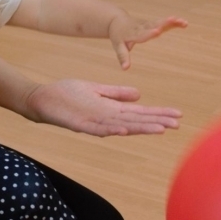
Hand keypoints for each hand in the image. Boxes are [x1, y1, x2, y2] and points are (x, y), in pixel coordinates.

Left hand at [25, 78, 181, 136]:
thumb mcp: (96, 89)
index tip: (177, 115)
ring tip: (159, 129)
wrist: (43, 99)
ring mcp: (95, 122)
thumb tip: (139, 94)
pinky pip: (98, 129)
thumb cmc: (68, 95)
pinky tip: (125, 130)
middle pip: (136, 121)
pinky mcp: (80, 124)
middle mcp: (107, 118)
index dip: (158, 113)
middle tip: (177, 125)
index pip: (140, 112)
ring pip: (122, 126)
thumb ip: (116, 93)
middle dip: (156, 122)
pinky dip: (112, 130)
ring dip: (141, 128)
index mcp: (112, 109)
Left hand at [109, 14, 186, 68]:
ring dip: (171, 22)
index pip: (142, 34)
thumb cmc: (118, 36)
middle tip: (172, 20)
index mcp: (133, 33)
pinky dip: (173, 23)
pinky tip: (184, 23)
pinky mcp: (152, 23)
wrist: (116, 20)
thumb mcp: (118, 46)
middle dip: (163, 23)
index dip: (149, 33)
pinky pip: (163, 23)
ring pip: (160, 22)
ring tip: (182, 21)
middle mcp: (142, 27)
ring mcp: (148, 24)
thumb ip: (123, 56)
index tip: (157, 31)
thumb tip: (125, 69)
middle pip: (153, 25)